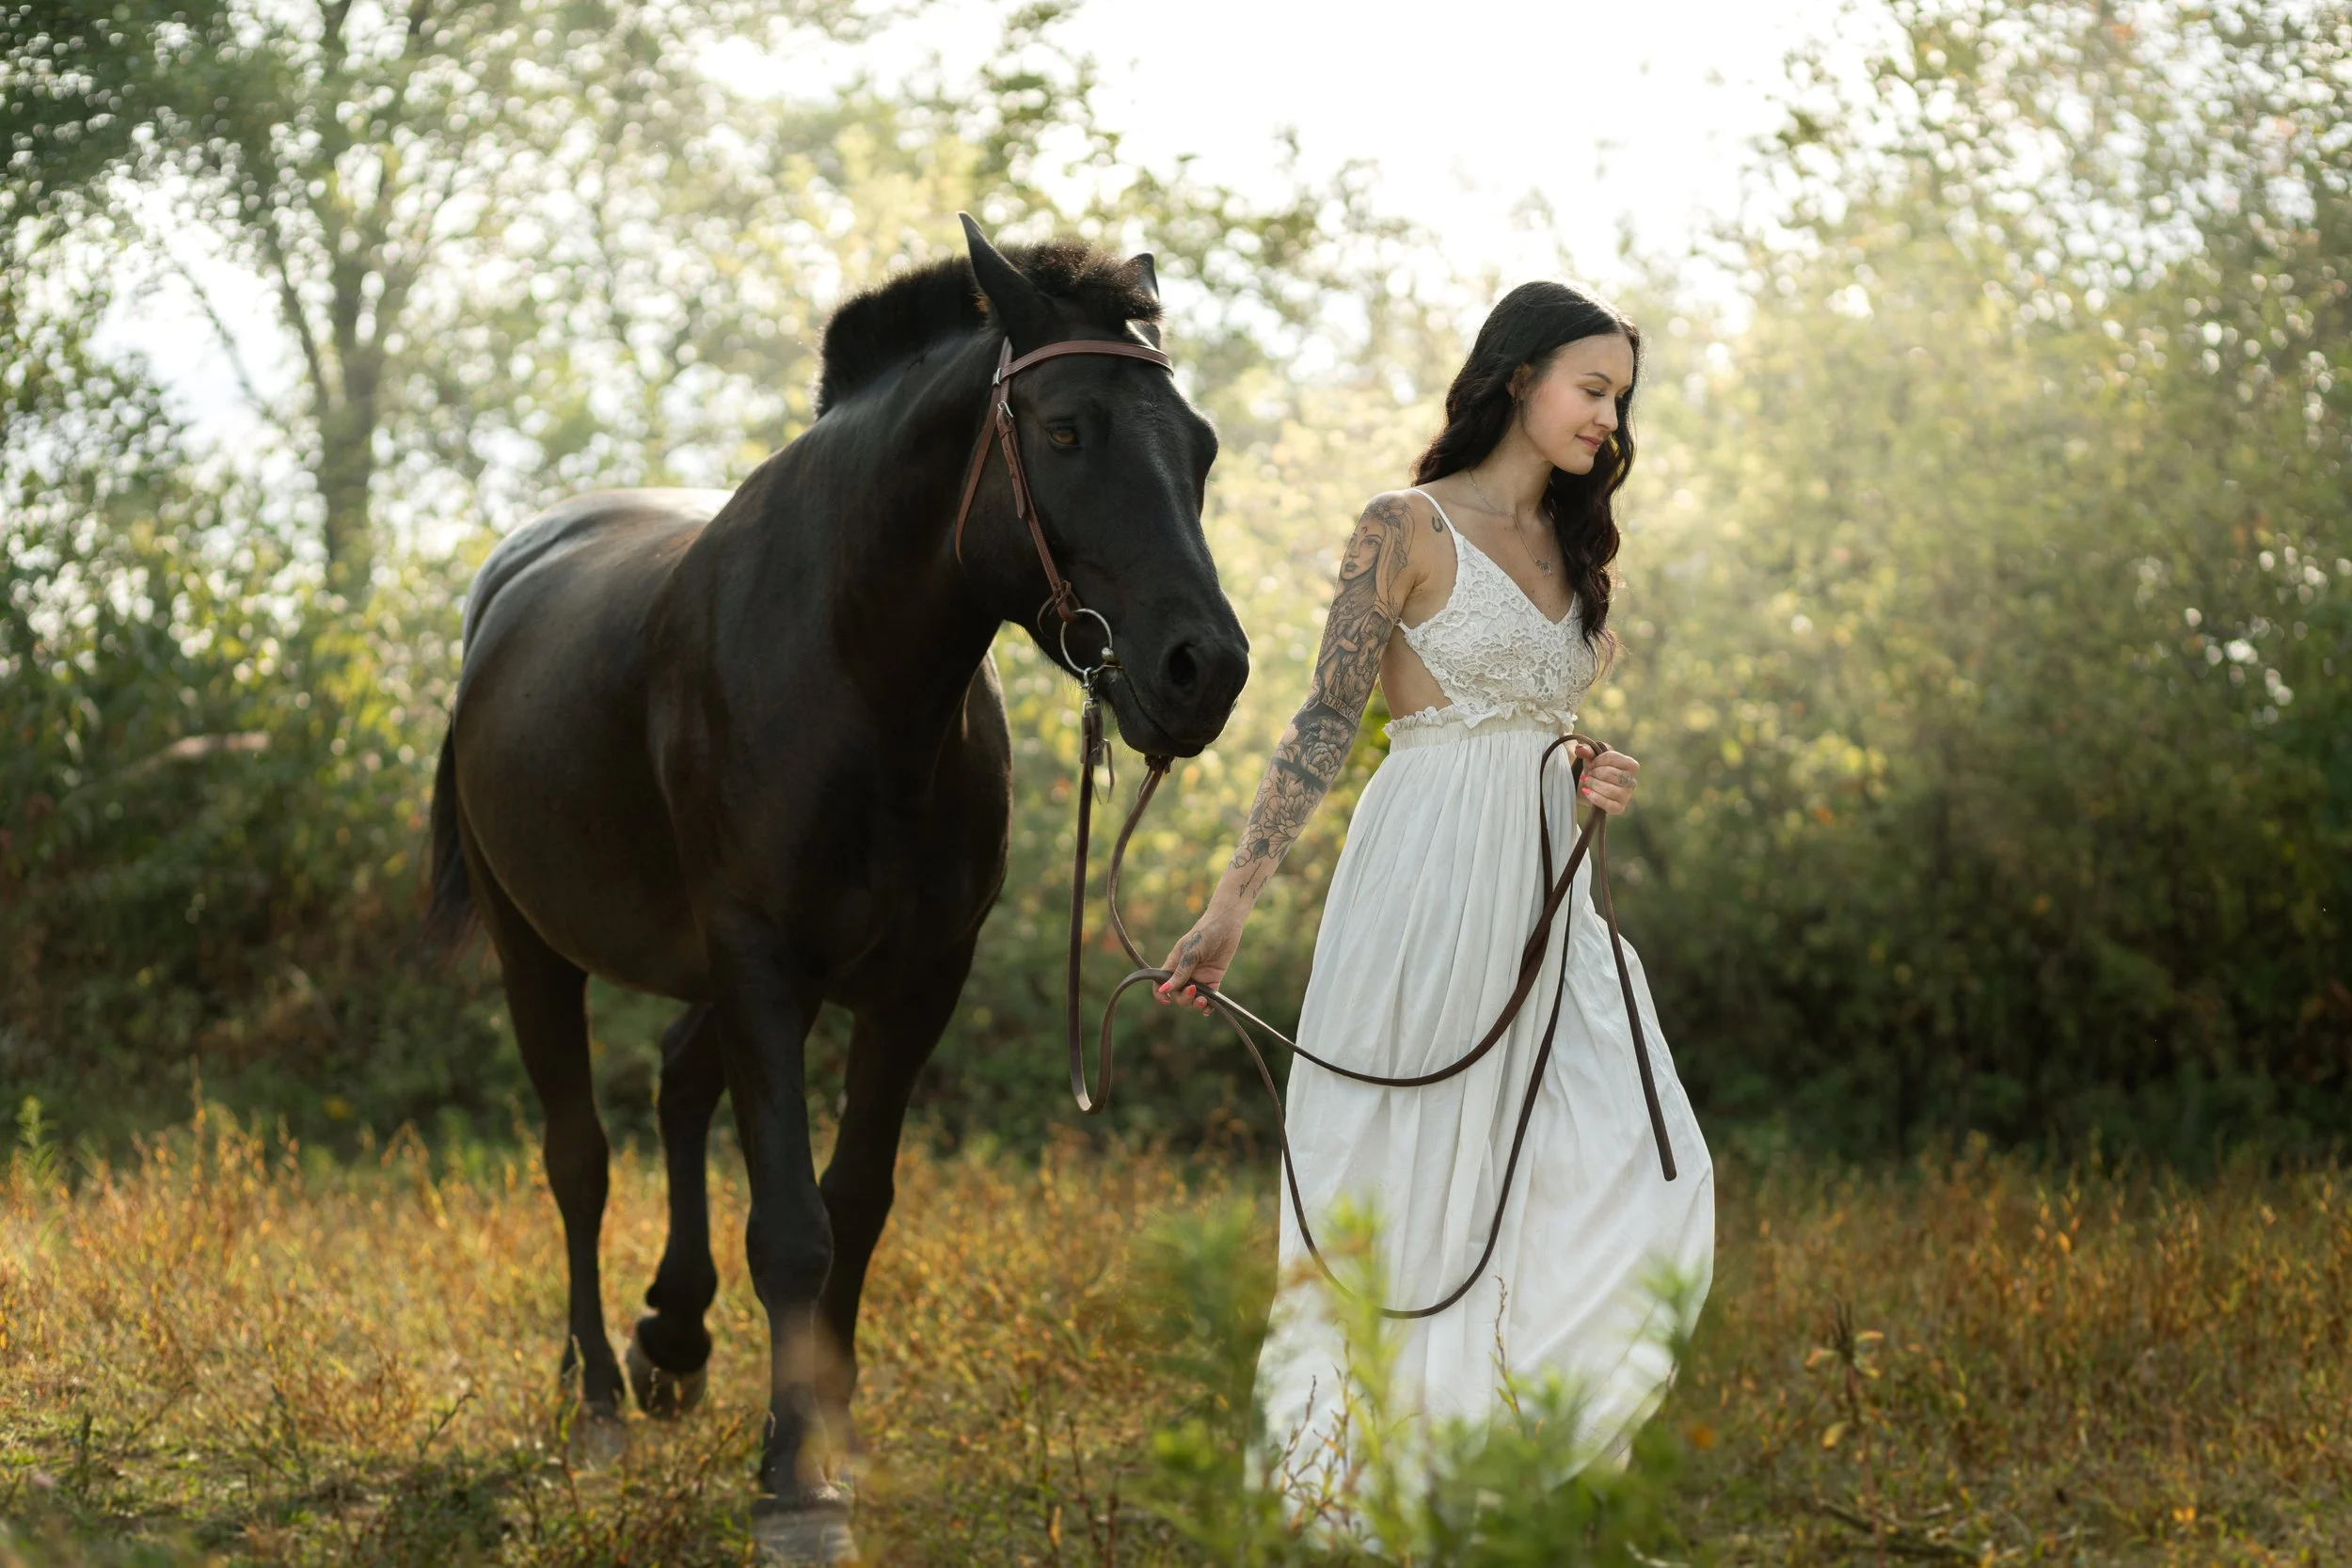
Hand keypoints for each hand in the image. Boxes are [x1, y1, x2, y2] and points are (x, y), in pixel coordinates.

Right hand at [1156, 900, 1243, 1014]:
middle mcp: (1185, 973)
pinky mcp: (1213, 979)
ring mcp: (1199, 977)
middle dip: (1183, 998)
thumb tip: (1165, 989)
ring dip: (1195, 1003)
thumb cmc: (1204, 933)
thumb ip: (1180, 973)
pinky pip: (1209, 997)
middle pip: (1177, 994)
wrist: (1226, 925)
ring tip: (1203, 1001)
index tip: (1166, 1000)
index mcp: (1174, 964)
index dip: (1160, 993)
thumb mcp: (1191, 953)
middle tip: (1193, 991)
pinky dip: (1207, 1006)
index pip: (1160, 982)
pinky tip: (1208, 1009)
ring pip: (1192, 998)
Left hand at [1576, 743, 1640, 815]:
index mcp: (1630, 765)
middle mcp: (1632, 781)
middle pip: (1612, 774)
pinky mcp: (1619, 808)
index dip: (1598, 760)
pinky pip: (1608, 805)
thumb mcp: (1592, 756)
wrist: (1590, 785)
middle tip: (1588, 774)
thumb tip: (1579, 749)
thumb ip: (1587, 751)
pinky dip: (1595, 797)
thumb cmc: (1595, 768)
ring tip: (1587, 782)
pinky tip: (1586, 792)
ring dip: (1594, 785)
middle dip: (1596, 773)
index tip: (1591, 763)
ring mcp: (1627, 796)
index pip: (1614, 758)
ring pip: (1611, 790)